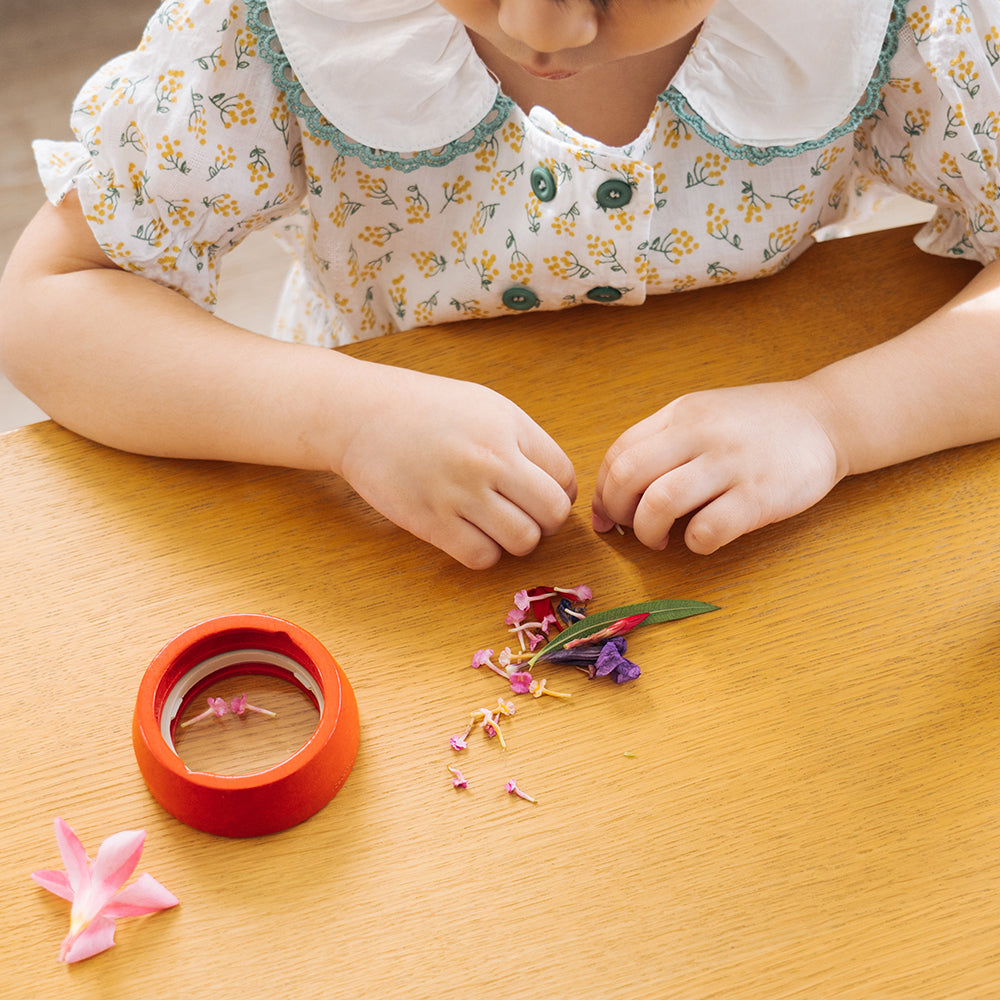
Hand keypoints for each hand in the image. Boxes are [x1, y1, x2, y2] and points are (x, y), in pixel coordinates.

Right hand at [337, 366, 576, 568]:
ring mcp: (460, 493)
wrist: (361, 415)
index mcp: (508, 428)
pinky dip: (483, 553)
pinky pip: (482, 557)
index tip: (537, 495)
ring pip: (522, 541)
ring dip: (515, 541)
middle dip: (545, 522)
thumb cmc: (425, 409)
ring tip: (494, 524)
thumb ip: (524, 442)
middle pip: (552, 514)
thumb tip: (558, 486)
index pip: (565, 478)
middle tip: (523, 515)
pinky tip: (469, 534)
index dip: (558, 493)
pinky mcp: (431, 521)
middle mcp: (489, 460)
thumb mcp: (485, 406)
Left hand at [591, 380, 840, 553]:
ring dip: (648, 532)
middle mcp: (700, 433)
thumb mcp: (702, 414)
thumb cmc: (756, 425)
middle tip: (629, 529)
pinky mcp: (759, 495)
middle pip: (629, 476)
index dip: (603, 491)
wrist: (826, 419)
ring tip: (659, 540)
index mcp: (680, 414)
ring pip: (660, 502)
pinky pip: (708, 529)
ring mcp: (730, 463)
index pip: (618, 453)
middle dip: (617, 512)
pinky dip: (694, 544)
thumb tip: (611, 496)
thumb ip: (659, 444)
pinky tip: (702, 540)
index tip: (608, 514)